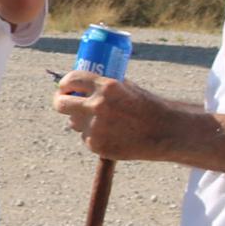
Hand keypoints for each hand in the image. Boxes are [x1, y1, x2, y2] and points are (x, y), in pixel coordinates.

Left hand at [52, 71, 173, 160]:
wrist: (163, 132)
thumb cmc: (146, 106)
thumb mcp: (126, 87)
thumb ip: (102, 86)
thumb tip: (79, 86)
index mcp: (106, 86)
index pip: (71, 80)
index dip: (64, 84)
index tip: (64, 88)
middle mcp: (97, 105)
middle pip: (60, 104)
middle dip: (61, 102)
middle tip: (64, 103)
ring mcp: (95, 127)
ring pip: (74, 122)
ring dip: (82, 121)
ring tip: (105, 122)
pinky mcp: (95, 145)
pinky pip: (85, 137)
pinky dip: (93, 136)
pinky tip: (112, 134)